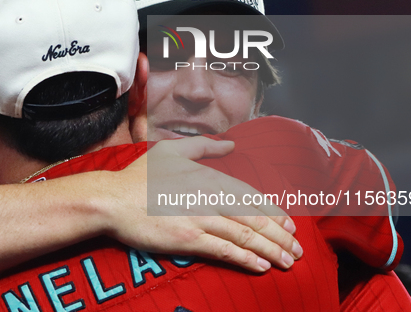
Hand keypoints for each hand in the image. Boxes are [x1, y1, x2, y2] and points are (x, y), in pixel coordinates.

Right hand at [100, 136, 301, 271]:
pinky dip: (245, 258)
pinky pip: (224, 250)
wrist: (113, 199)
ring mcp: (200, 218)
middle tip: (297, 250)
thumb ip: (204, 146)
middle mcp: (209, 197)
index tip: (290, 225)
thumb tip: (231, 145)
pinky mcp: (188, 239)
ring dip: (270, 249)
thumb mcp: (172, 151)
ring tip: (287, 261)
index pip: (251, 196)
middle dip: (280, 235)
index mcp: (208, 177)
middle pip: (254, 218)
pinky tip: (260, 266)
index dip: (273, 212)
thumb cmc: (140, 176)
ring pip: (244, 235)